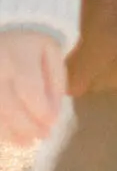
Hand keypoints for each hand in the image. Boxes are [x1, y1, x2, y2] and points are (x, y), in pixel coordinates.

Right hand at [0, 30, 65, 145]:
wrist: (4, 28)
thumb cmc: (29, 43)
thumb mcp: (51, 52)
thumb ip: (56, 81)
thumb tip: (54, 113)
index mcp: (17, 57)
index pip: (29, 89)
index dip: (40, 110)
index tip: (51, 123)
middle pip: (8, 106)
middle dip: (27, 127)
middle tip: (42, 136)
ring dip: (9, 133)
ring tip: (26, 142)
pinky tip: (8, 135)